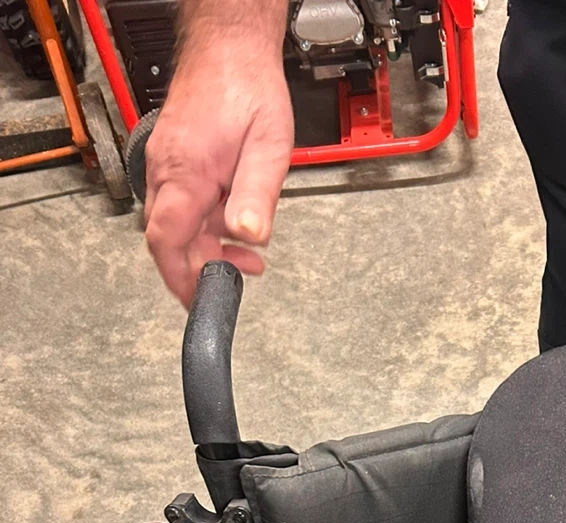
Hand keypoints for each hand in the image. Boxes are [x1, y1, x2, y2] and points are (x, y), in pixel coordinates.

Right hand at [144, 51, 293, 306]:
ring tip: (246, 249)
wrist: (230, 45)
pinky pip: (182, 204)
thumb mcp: (268, 148)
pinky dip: (204, 222)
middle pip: (170, 239)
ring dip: (207, 244)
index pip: (167, 243)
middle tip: (242, 271)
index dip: (181, 280)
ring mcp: (166, 164)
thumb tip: (248, 238)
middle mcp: (166, 170)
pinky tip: (231, 219)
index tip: (200, 301)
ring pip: (176, 223)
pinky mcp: (174, 159)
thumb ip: (257, 197)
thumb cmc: (248, 87)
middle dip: (203, 265)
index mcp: (184, 173)